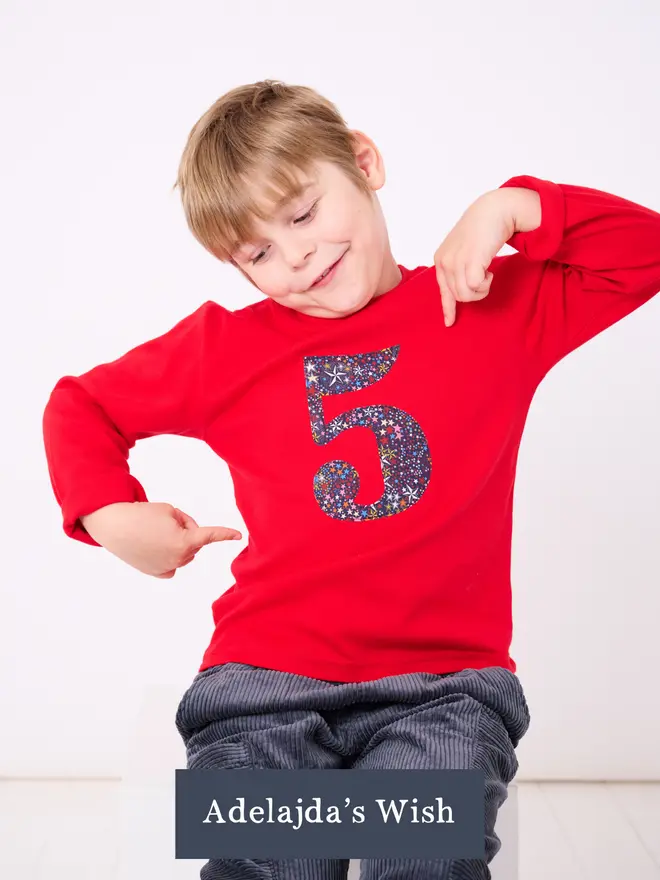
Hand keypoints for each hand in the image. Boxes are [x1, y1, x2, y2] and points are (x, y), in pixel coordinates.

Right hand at [80, 501, 241, 578]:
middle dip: (186, 531)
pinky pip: (173, 564)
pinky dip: (170, 556)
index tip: (239, 535)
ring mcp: (167, 568)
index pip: (209, 536)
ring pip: (185, 553)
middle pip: (195, 542)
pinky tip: (156, 548)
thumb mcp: (171, 510)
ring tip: (156, 533)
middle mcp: (178, 560)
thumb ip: (189, 524)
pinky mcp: (156, 573)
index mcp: (185, 542)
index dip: (225, 534)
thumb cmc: (143, 514)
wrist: (114, 526)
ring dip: (178, 543)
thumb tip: (192, 540)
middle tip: (165, 522)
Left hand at [433, 189, 516, 326]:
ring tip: (488, 274)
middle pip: (457, 295)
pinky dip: (485, 284)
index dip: (447, 308)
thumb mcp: (465, 249)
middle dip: (473, 293)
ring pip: (465, 295)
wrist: (494, 210)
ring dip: (481, 290)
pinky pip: (475, 288)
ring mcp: (455, 261)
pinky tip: (490, 271)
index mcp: (440, 259)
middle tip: (486, 277)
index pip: (442, 290)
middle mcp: (444, 261)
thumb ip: (459, 267)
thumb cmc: (483, 230)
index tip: (449, 323)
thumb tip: (460, 293)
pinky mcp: (469, 261)